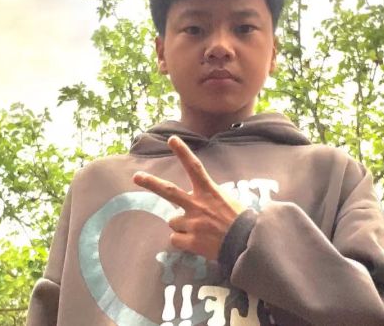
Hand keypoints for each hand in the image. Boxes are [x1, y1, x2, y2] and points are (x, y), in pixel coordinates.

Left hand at [133, 135, 244, 260]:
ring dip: (181, 225)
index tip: (172, 139)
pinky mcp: (191, 241)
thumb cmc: (240, 222)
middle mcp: (198, 205)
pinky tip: (197, 243)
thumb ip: (209, 198)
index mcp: (210, 192)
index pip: (195, 167)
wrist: (247, 245)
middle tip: (136, 176)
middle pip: (169, 191)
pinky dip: (183, 241)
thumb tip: (198, 199)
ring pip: (173, 221)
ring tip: (198, 230)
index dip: (183, 152)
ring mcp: (193, 223)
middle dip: (151, 183)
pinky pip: (176, 239)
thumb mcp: (228, 201)